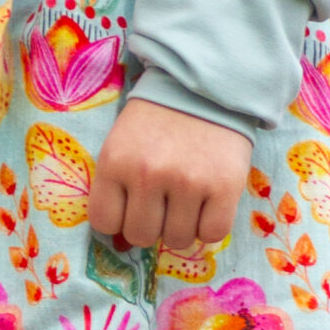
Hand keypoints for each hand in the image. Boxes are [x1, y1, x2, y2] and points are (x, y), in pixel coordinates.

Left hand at [89, 98, 252, 252]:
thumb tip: (120, 241)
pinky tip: (209, 204)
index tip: (132, 206)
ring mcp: (188, 182)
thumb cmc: (158, 121)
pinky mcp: (224, 187)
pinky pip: (212, 234)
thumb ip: (117, 186)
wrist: (205, 88)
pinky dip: (210, 226)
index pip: (105, 223)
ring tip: (187, 199)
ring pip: (178, 240)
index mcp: (115, 162)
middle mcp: (148, 175)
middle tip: (163, 202)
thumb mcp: (122, 144)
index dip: (119, 220)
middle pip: (141, 236)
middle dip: (151, 225)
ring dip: (182, 226)